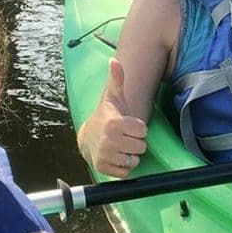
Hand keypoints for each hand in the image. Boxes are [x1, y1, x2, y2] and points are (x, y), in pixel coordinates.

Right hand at [77, 58, 147, 178]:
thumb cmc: (106, 116)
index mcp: (114, 123)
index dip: (138, 128)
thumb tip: (114, 60)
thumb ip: (118, 79)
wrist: (88, 136)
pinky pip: (126, 172)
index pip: (143, 131)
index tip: (128, 125)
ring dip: (130, 155)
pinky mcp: (104, 168)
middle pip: (141, 147)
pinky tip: (117, 156)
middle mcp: (109, 140)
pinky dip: (124, 166)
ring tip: (120, 146)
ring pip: (134, 160)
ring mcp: (106, 156)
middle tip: (125, 137)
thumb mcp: (114, 97)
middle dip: (136, 143)